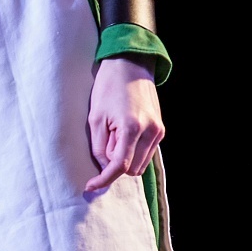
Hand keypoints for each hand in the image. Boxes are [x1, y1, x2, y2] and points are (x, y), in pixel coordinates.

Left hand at [84, 56, 163, 193]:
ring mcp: (159, 131)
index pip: (119, 166)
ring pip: (141, 164)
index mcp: (132, 128)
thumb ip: (99, 147)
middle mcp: (150, 132)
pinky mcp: (161, 129)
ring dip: (125, 159)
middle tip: (104, 141)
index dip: (104, 179)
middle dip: (115, 164)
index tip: (90, 186)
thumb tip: (106, 167)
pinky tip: (124, 135)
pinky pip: (146, 153)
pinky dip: (134, 152)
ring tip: (114, 134)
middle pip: (132, 169)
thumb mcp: (95, 117)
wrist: (131, 65)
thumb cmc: (108, 87)